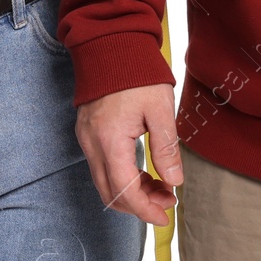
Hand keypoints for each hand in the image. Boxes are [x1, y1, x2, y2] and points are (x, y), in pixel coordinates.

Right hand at [74, 84, 182, 226]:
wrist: (111, 44)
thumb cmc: (137, 72)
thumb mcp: (159, 108)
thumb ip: (166, 147)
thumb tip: (174, 181)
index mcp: (110, 140)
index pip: (124, 191)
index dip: (145, 210)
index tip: (165, 216)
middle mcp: (92, 144)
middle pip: (111, 193)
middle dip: (139, 204)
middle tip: (167, 200)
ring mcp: (86, 139)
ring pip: (105, 182)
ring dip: (131, 192)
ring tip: (161, 186)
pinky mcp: (88, 132)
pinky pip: (101, 167)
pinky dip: (122, 177)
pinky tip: (144, 171)